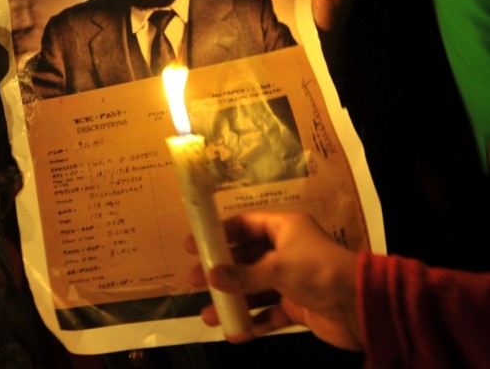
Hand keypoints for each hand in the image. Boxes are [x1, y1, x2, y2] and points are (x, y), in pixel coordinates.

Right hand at [186, 211, 363, 351]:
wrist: (362, 306)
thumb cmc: (318, 271)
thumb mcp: (277, 267)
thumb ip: (243, 274)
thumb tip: (211, 277)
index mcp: (284, 228)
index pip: (244, 225)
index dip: (218, 235)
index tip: (194, 246)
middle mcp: (286, 250)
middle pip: (245, 259)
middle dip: (220, 273)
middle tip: (193, 283)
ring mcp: (291, 280)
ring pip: (254, 289)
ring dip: (234, 302)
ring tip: (209, 316)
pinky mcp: (298, 306)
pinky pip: (270, 313)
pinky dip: (254, 321)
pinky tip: (237, 332)